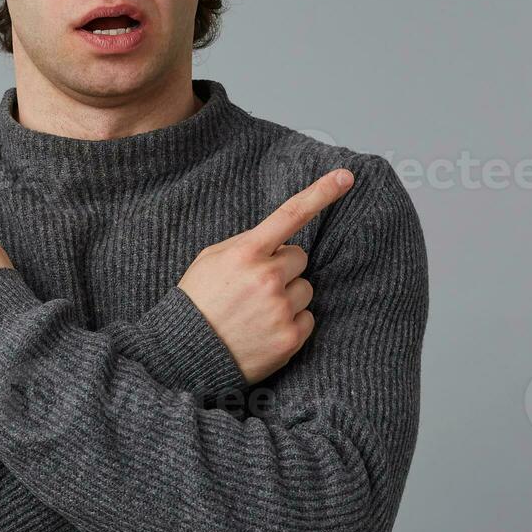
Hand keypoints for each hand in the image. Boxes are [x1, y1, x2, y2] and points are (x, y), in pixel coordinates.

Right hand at [177, 168, 354, 384]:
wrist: (184, 354)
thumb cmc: (197, 302)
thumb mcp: (210, 259)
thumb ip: (246, 245)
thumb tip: (278, 240)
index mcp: (246, 253)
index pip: (290, 214)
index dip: (321, 193)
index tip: (346, 176)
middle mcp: (267, 277)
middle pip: (300, 258)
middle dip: (283, 268)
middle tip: (255, 287)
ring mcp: (280, 309)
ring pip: (306, 288)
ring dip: (288, 296)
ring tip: (256, 312)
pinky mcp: (290, 338)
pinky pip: (308, 318)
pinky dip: (292, 323)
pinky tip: (265, 330)